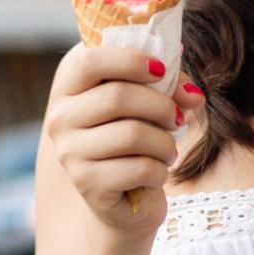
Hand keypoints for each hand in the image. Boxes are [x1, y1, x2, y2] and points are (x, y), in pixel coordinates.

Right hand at [43, 44, 207, 233]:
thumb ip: (168, 86)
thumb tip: (193, 95)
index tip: (160, 70)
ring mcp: (69, 152)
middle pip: (117, 97)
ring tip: (169, 150)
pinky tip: (157, 173)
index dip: (129, 60)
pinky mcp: (87, 183)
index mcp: (68, 87)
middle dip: (161, 106)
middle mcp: (60, 118)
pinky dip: (160, 170)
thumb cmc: (132, 135)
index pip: (88, 61)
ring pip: (133, 134)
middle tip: (177, 118)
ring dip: (165, 143)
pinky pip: (140, 168)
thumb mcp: (147, 101)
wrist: (120, 194)